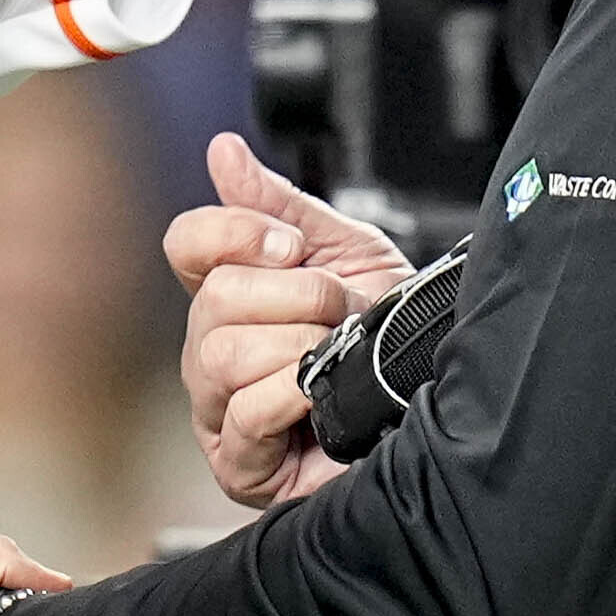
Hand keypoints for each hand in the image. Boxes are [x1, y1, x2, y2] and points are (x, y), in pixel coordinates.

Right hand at [162, 134, 409, 509]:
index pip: (187, 244)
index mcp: (229, 295)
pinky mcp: (239, 464)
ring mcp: (219, 409)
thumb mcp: (345, 252)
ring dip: (300, 347)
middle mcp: (211, 350)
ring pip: (224, 354)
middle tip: (340, 311)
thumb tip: (223, 151)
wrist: (429, 401)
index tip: (293, 245)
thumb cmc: (384, 335)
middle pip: (214, 298)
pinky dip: (293, 397)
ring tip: (336, 357)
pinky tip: (321, 399)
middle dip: (298, 296)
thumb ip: (281, 205)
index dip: (235, 233)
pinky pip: (246, 414)